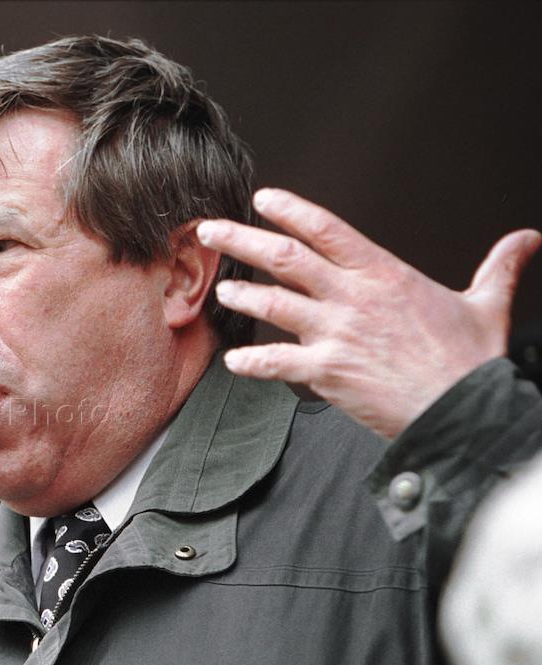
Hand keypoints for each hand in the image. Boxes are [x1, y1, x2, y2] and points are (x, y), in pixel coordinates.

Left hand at [196, 188, 540, 438]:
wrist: (464, 411)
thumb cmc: (469, 362)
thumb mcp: (486, 305)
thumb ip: (497, 267)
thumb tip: (528, 240)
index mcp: (385, 274)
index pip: (328, 229)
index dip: (291, 210)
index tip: (262, 200)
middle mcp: (354, 297)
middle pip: (285, 257)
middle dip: (241, 240)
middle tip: (209, 231)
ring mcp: (337, 333)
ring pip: (273, 303)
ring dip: (242, 295)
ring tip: (222, 290)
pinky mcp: (327, 371)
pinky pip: (276, 362)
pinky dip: (251, 361)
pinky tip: (233, 360)